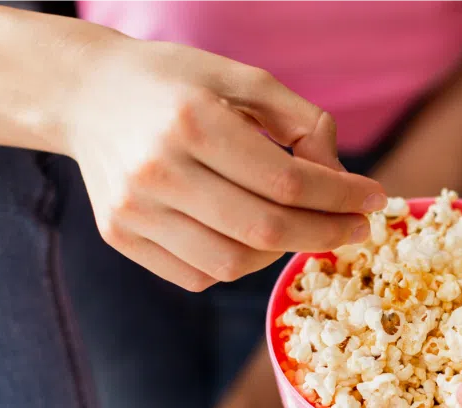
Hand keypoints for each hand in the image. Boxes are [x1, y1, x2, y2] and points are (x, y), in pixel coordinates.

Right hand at [65, 34, 384, 290]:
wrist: (86, 96)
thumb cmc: (178, 84)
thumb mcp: (242, 78)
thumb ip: (301, 122)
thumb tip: (341, 178)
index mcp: (192, 120)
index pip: (287, 181)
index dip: (341, 197)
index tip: (375, 200)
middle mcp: (157, 169)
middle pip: (265, 228)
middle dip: (325, 234)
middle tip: (357, 229)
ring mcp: (133, 209)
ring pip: (233, 263)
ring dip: (280, 252)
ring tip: (298, 227)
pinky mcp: (120, 235)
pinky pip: (198, 275)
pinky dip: (238, 264)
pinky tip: (250, 237)